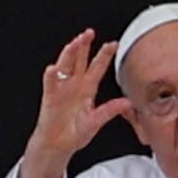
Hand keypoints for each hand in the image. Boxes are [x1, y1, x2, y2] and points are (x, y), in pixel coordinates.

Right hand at [14, 29, 128, 177]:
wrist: (58, 144)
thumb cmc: (75, 132)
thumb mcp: (96, 121)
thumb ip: (110, 110)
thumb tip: (127, 103)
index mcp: (87, 88)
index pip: (97, 67)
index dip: (105, 55)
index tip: (113, 44)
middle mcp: (74, 84)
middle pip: (80, 60)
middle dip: (84, 46)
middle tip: (89, 33)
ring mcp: (62, 88)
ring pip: (65, 65)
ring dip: (69, 54)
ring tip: (75, 43)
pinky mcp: (51, 96)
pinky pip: (50, 83)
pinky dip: (51, 75)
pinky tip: (53, 68)